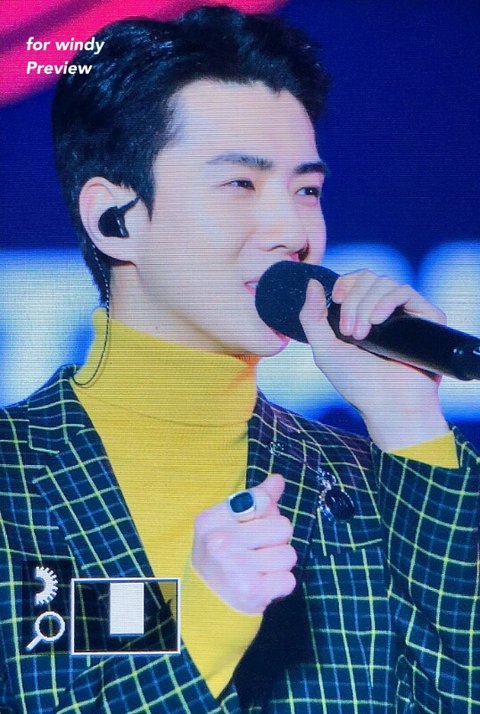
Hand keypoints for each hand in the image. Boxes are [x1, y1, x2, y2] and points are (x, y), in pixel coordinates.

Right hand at [191, 474, 296, 613]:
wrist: (206, 607)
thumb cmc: (221, 558)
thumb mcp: (227, 525)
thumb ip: (254, 500)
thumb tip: (278, 479)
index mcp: (212, 519)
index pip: (261, 499)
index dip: (266, 514)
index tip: (251, 527)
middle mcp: (220, 541)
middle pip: (283, 526)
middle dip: (276, 540)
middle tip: (256, 553)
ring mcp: (235, 566)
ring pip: (289, 554)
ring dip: (279, 565)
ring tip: (259, 570)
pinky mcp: (251, 591)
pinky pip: (289, 580)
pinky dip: (280, 585)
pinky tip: (262, 586)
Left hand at [299, 270, 449, 449]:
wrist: (389, 405)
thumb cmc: (357, 383)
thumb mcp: (324, 350)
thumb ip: (311, 316)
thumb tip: (312, 281)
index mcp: (363, 314)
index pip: (356, 280)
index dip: (345, 284)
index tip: (335, 300)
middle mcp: (386, 310)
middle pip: (368, 277)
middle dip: (353, 300)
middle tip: (349, 333)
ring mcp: (406, 313)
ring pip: (385, 283)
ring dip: (366, 304)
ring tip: (362, 335)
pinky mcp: (427, 318)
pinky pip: (405, 291)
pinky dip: (387, 301)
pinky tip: (378, 321)